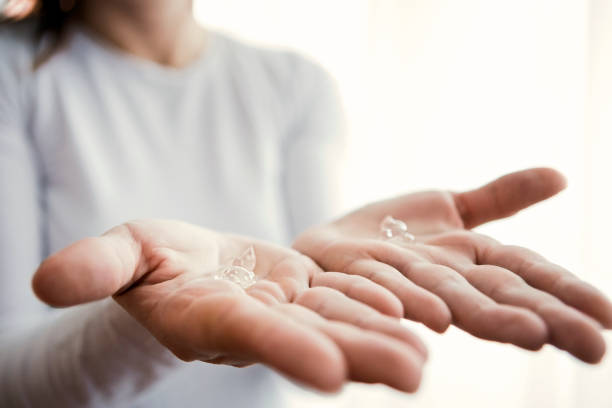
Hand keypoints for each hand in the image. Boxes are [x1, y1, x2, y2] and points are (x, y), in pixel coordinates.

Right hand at [32, 220, 426, 391]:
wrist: (188, 264)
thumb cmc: (149, 261)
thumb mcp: (123, 253)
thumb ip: (96, 266)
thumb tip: (45, 280)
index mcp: (210, 316)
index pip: (249, 335)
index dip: (286, 350)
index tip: (328, 372)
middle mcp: (258, 321)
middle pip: (312, 340)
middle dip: (359, 354)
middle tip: (413, 373)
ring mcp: (286, 308)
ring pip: (337, 323)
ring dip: (381, 336)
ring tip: (428, 352)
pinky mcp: (305, 291)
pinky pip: (342, 299)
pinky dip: (375, 304)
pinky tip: (414, 311)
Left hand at [294, 168, 611, 362]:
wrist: (330, 245)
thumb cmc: (393, 233)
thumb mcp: (451, 208)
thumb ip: (500, 197)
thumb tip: (561, 177)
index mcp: (469, 261)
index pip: (525, 275)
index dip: (564, 294)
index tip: (609, 317)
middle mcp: (442, 277)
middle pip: (498, 296)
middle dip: (545, 318)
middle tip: (593, 346)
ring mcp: (401, 281)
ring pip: (450, 299)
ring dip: (490, 317)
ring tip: (530, 333)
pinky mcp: (357, 278)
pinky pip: (380, 289)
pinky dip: (406, 301)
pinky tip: (436, 316)